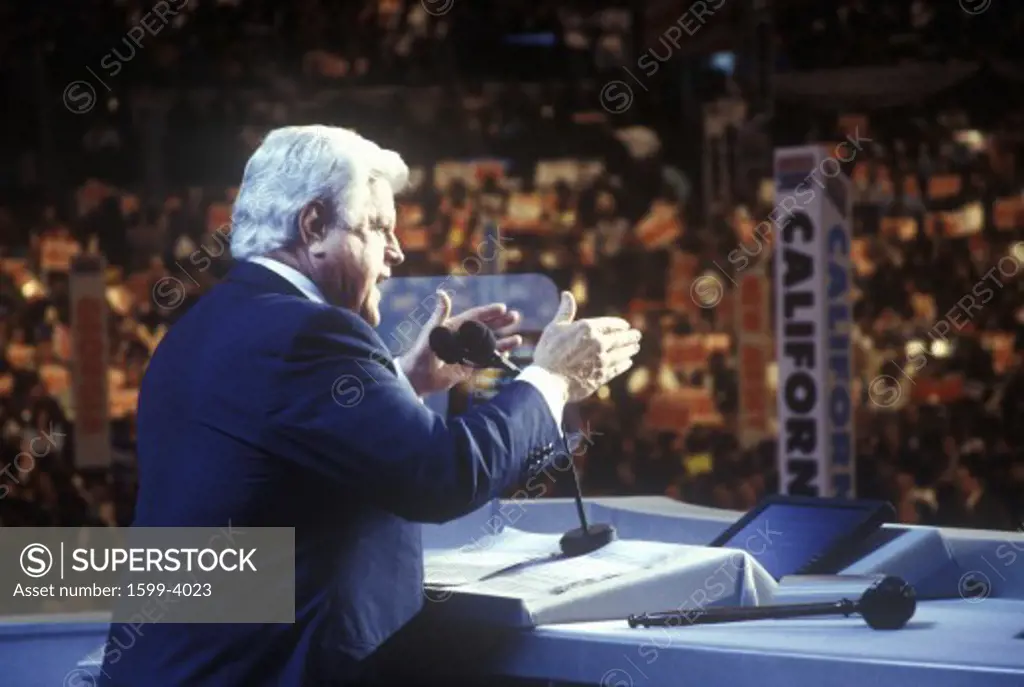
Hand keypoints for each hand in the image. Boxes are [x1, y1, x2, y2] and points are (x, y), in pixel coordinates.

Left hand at [398, 290, 521, 396]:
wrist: (417, 378)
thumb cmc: (421, 353)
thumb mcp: (432, 333)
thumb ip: (440, 315)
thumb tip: (442, 293)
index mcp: (454, 327)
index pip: (475, 317)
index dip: (489, 312)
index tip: (502, 307)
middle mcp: (462, 339)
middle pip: (485, 328)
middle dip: (501, 323)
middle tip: (516, 317)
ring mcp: (466, 353)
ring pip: (489, 345)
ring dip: (503, 342)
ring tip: (518, 338)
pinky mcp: (467, 368)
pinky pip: (485, 361)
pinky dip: (496, 358)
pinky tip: (507, 354)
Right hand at [533, 292, 640, 401]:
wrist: (548, 381)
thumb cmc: (548, 353)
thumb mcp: (555, 328)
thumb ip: (565, 311)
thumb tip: (567, 294)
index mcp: (587, 328)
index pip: (610, 324)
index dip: (619, 324)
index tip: (626, 325)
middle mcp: (598, 343)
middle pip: (620, 338)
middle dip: (630, 336)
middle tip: (637, 335)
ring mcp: (602, 360)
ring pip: (622, 353)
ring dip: (630, 349)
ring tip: (635, 347)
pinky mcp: (602, 376)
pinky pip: (617, 368)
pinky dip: (624, 364)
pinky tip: (627, 362)